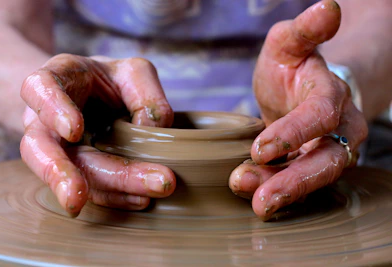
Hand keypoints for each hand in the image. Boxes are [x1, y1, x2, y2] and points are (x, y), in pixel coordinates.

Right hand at [21, 54, 175, 216]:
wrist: (101, 99)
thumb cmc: (113, 82)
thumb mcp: (135, 74)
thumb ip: (146, 96)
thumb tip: (151, 131)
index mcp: (55, 81)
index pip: (40, 89)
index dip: (53, 109)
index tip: (73, 130)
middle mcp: (45, 120)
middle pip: (42, 148)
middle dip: (65, 173)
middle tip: (79, 196)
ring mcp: (57, 151)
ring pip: (67, 177)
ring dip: (106, 189)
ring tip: (143, 197)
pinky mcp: (77, 173)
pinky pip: (91, 189)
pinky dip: (117, 196)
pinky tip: (141, 198)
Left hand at [229, 0, 367, 219]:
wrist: (300, 87)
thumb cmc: (292, 65)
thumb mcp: (290, 43)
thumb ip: (305, 30)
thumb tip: (329, 6)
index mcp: (330, 95)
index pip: (319, 116)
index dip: (292, 134)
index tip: (258, 149)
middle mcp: (339, 128)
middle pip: (326, 160)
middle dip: (294, 182)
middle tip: (261, 201)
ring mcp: (330, 150)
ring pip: (315, 178)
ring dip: (285, 193)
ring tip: (256, 205)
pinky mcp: (314, 166)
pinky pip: (302, 184)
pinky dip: (281, 192)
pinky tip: (258, 199)